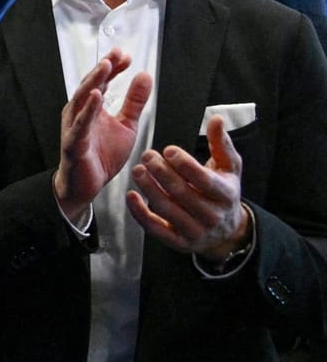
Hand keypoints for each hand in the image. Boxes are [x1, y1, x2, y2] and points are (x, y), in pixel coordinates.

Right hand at [53, 48, 151, 224]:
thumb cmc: (102, 156)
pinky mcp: (74, 144)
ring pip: (82, 100)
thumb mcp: (127, 125)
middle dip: (103, 69)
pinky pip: (80, 125)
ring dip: (93, 82)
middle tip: (116, 54)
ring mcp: (74, 128)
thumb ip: (134, 101)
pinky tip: (96, 96)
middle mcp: (80, 114)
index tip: (126, 56)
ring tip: (105, 67)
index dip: (113, 68)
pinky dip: (88, 110)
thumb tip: (144, 75)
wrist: (86, 185)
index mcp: (92, 108)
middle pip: (90, 86)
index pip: (102, 82)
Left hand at [126, 115, 251, 260]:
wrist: (226, 232)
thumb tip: (217, 119)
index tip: (168, 149)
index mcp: (226, 195)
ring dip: (149, 188)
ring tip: (137, 170)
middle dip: (162, 173)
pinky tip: (130, 196)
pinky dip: (140, 212)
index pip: (204, 179)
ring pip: (167, 209)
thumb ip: (221, 144)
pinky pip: (155, 228)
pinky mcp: (177, 242)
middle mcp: (212, 215)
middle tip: (147, 155)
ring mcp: (194, 231)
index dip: (185, 164)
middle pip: (182, 193)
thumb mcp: (229, 168)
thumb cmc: (223, 192)